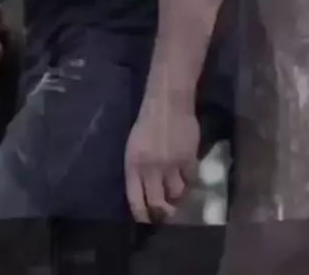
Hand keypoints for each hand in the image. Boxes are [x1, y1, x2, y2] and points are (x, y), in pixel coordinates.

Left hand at [125, 99, 199, 222]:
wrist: (167, 102)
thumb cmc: (147, 121)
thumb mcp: (134, 145)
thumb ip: (139, 167)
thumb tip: (147, 190)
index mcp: (133, 164)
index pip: (135, 198)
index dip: (141, 213)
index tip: (146, 220)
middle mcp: (151, 168)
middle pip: (157, 202)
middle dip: (162, 213)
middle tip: (167, 215)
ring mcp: (170, 164)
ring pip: (177, 194)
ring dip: (178, 199)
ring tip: (179, 197)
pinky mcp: (188, 158)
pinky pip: (191, 179)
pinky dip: (191, 182)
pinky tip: (189, 179)